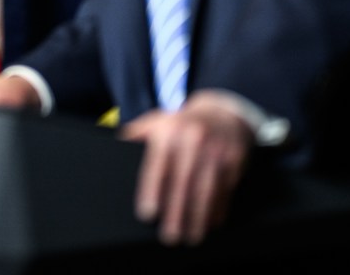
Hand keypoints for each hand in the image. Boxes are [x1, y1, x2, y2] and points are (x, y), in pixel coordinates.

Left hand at [121, 92, 253, 245]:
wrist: (224, 112)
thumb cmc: (183, 124)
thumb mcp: (159, 121)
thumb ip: (137, 134)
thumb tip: (115, 146)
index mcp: (169, 131)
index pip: (158, 164)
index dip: (152, 190)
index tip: (147, 214)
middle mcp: (193, 139)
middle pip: (183, 182)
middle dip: (176, 212)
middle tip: (169, 236)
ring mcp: (216, 150)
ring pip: (206, 189)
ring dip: (198, 216)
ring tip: (191, 237)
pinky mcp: (235, 160)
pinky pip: (225, 189)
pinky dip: (218, 209)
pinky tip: (211, 224)